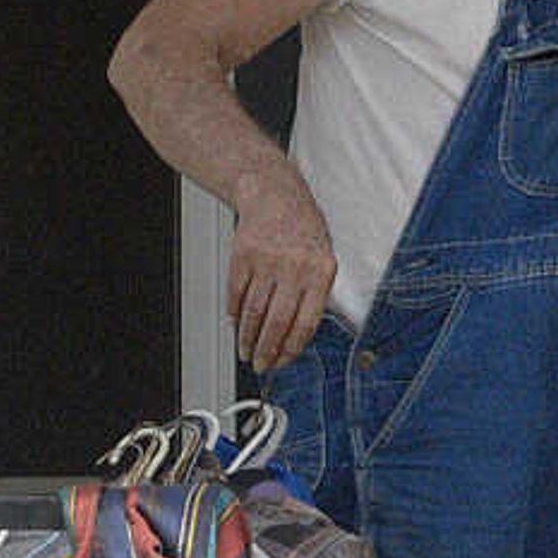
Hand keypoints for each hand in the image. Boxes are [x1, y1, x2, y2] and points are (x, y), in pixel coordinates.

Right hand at [226, 178, 337, 374]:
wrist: (274, 193)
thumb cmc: (302, 229)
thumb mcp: (323, 259)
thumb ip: (315, 295)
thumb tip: (297, 336)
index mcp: (320, 272)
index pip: (305, 323)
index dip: (291, 348)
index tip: (282, 361)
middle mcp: (294, 267)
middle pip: (277, 322)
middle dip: (267, 351)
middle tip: (260, 365)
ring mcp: (266, 261)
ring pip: (254, 312)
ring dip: (248, 338)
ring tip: (246, 351)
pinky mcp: (242, 255)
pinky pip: (236, 294)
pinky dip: (235, 314)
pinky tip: (236, 324)